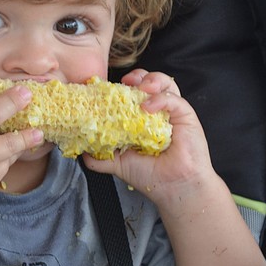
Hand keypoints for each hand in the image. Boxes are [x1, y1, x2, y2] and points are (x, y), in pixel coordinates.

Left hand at [82, 69, 215, 210]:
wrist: (174, 189)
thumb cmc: (151, 175)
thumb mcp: (118, 164)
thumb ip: (98, 158)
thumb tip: (79, 151)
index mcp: (142, 117)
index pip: (133, 91)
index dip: (123, 85)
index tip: (109, 87)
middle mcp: (158, 111)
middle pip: (149, 81)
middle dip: (137, 76)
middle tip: (126, 82)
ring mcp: (173, 112)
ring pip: (165, 83)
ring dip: (151, 80)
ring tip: (140, 88)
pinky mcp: (186, 116)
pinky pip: (174, 99)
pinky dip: (160, 99)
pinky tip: (148, 107)